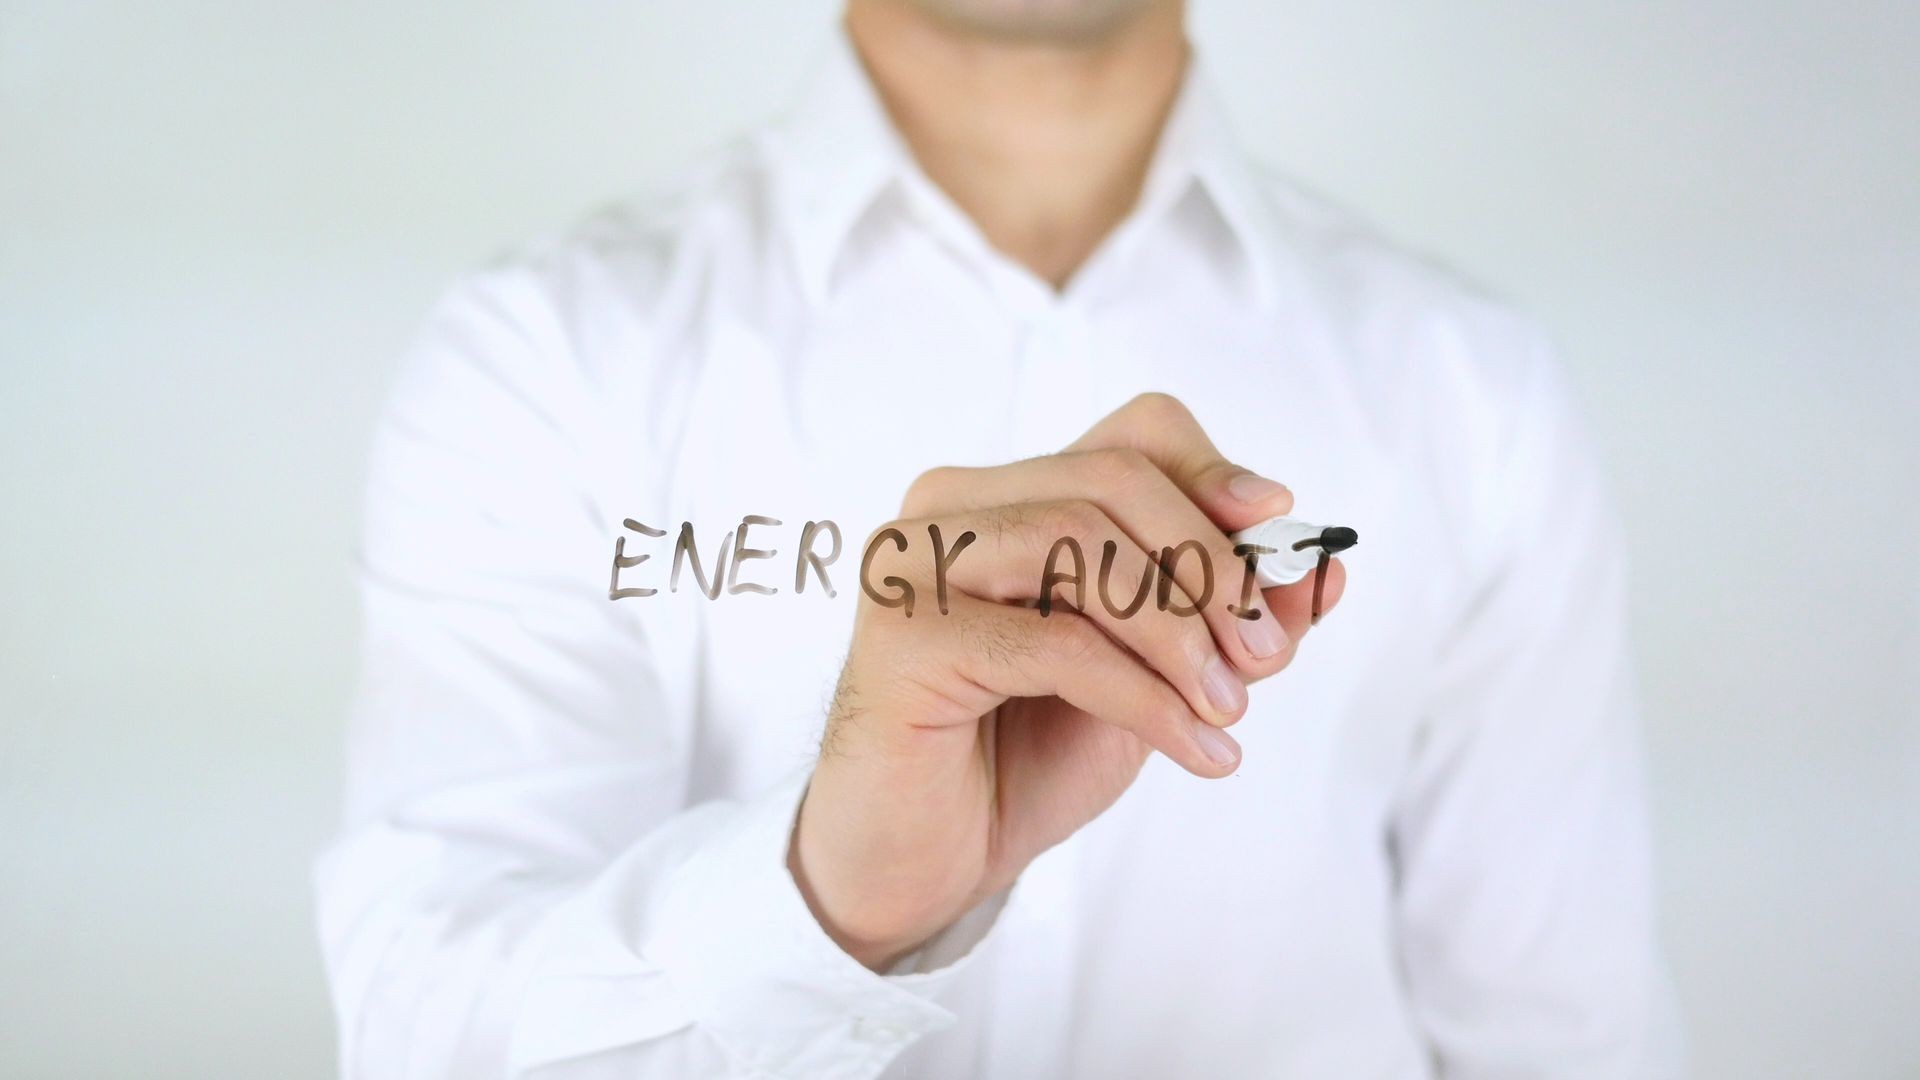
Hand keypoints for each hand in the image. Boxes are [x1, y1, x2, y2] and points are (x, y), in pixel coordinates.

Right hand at [789, 393, 1347, 968]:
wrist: (923, 862)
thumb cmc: (1023, 758)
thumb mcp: (1153, 679)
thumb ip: (1224, 622)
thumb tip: (1322, 571)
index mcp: (1007, 496)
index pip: (1131, 435)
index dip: (1214, 474)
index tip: (1278, 531)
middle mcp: (948, 508)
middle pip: (1112, 478)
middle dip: (1210, 565)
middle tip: (1263, 658)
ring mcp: (913, 562)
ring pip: (1081, 544)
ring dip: (1180, 633)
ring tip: (1226, 711)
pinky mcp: (901, 635)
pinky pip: (1055, 642)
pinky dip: (1146, 696)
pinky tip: (1194, 749)